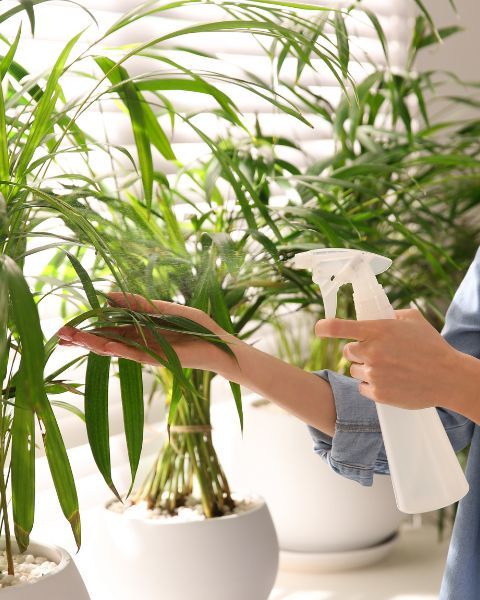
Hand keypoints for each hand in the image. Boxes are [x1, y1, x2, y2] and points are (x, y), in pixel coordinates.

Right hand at [57, 292, 238, 376]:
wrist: (219, 344)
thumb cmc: (197, 326)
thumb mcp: (164, 308)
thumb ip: (138, 303)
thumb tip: (109, 294)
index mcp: (140, 329)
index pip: (108, 327)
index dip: (89, 325)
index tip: (69, 323)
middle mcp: (139, 342)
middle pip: (104, 339)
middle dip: (82, 338)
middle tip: (58, 335)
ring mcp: (145, 352)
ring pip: (113, 348)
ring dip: (91, 343)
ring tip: (68, 340)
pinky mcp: (156, 359)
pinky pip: (132, 353)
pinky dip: (116, 348)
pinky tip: (100, 345)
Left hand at [315, 308, 465, 409]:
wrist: (448, 378)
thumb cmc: (431, 346)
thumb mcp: (413, 319)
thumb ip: (389, 315)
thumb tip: (375, 316)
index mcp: (377, 331)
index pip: (339, 328)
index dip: (325, 328)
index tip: (318, 329)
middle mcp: (372, 352)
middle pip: (347, 351)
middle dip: (358, 351)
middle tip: (377, 353)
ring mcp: (373, 374)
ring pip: (354, 370)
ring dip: (365, 369)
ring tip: (389, 368)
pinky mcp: (377, 394)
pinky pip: (362, 387)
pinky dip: (371, 385)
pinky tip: (390, 381)